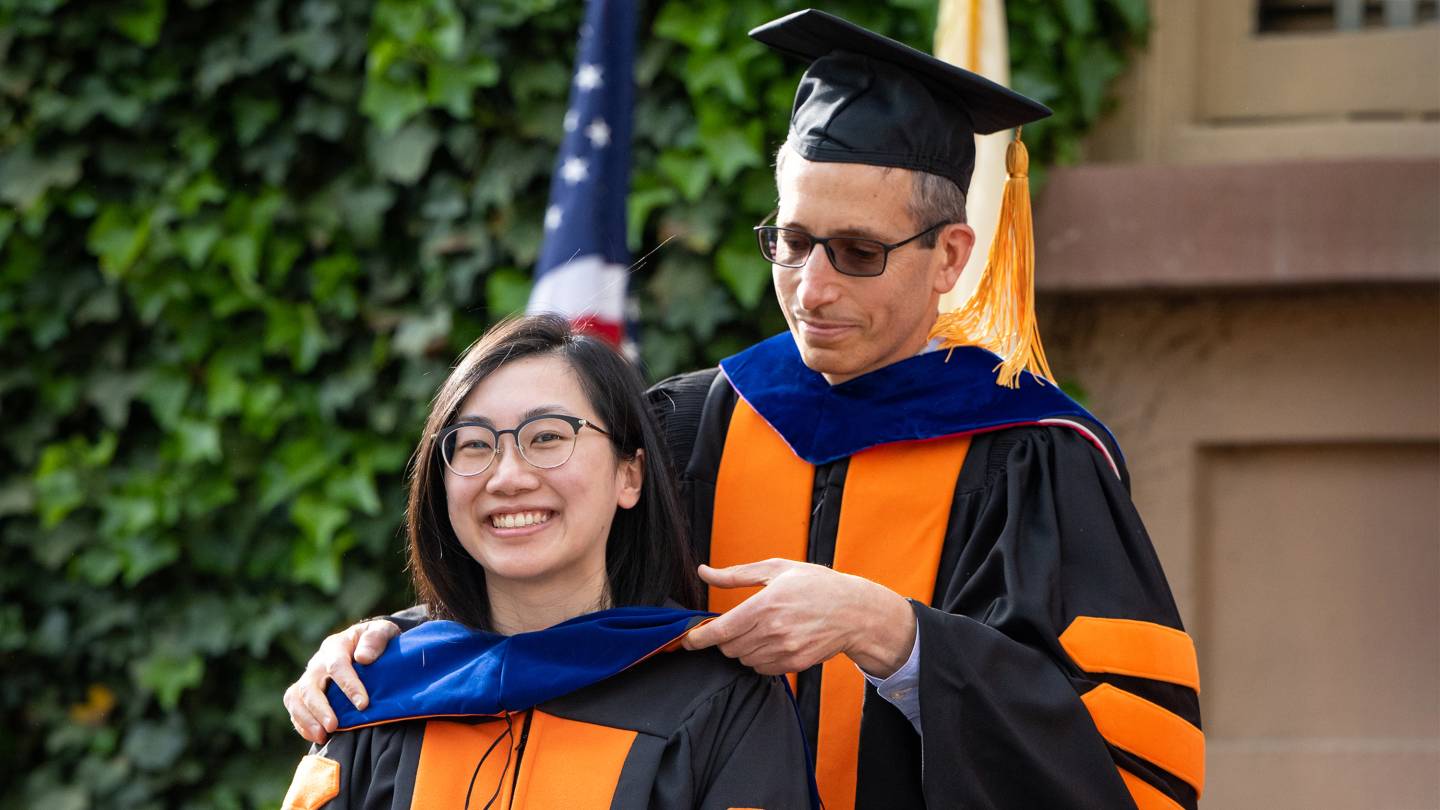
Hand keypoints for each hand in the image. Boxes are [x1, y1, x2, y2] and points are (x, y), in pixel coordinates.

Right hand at [282, 619, 399, 743]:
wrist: (366, 644)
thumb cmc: (376, 640)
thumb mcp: (383, 631)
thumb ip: (376, 639)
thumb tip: (363, 658)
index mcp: (337, 646)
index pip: (337, 665)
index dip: (348, 686)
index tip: (363, 704)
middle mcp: (318, 662)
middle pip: (310, 686)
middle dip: (320, 708)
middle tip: (333, 726)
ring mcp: (309, 677)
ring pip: (296, 698)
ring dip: (307, 719)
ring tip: (322, 736)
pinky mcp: (305, 692)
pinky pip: (294, 707)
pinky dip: (302, 724)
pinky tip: (318, 737)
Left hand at [681, 558, 915, 676]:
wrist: (854, 612)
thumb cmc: (816, 585)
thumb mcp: (776, 569)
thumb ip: (736, 574)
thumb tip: (703, 571)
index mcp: (765, 604)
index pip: (721, 630)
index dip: (698, 638)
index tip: (687, 640)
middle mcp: (773, 631)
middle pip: (729, 647)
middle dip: (724, 638)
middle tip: (736, 624)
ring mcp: (785, 650)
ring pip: (743, 659)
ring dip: (742, 648)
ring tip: (758, 630)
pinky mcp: (794, 664)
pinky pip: (761, 669)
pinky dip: (758, 658)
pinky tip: (771, 642)